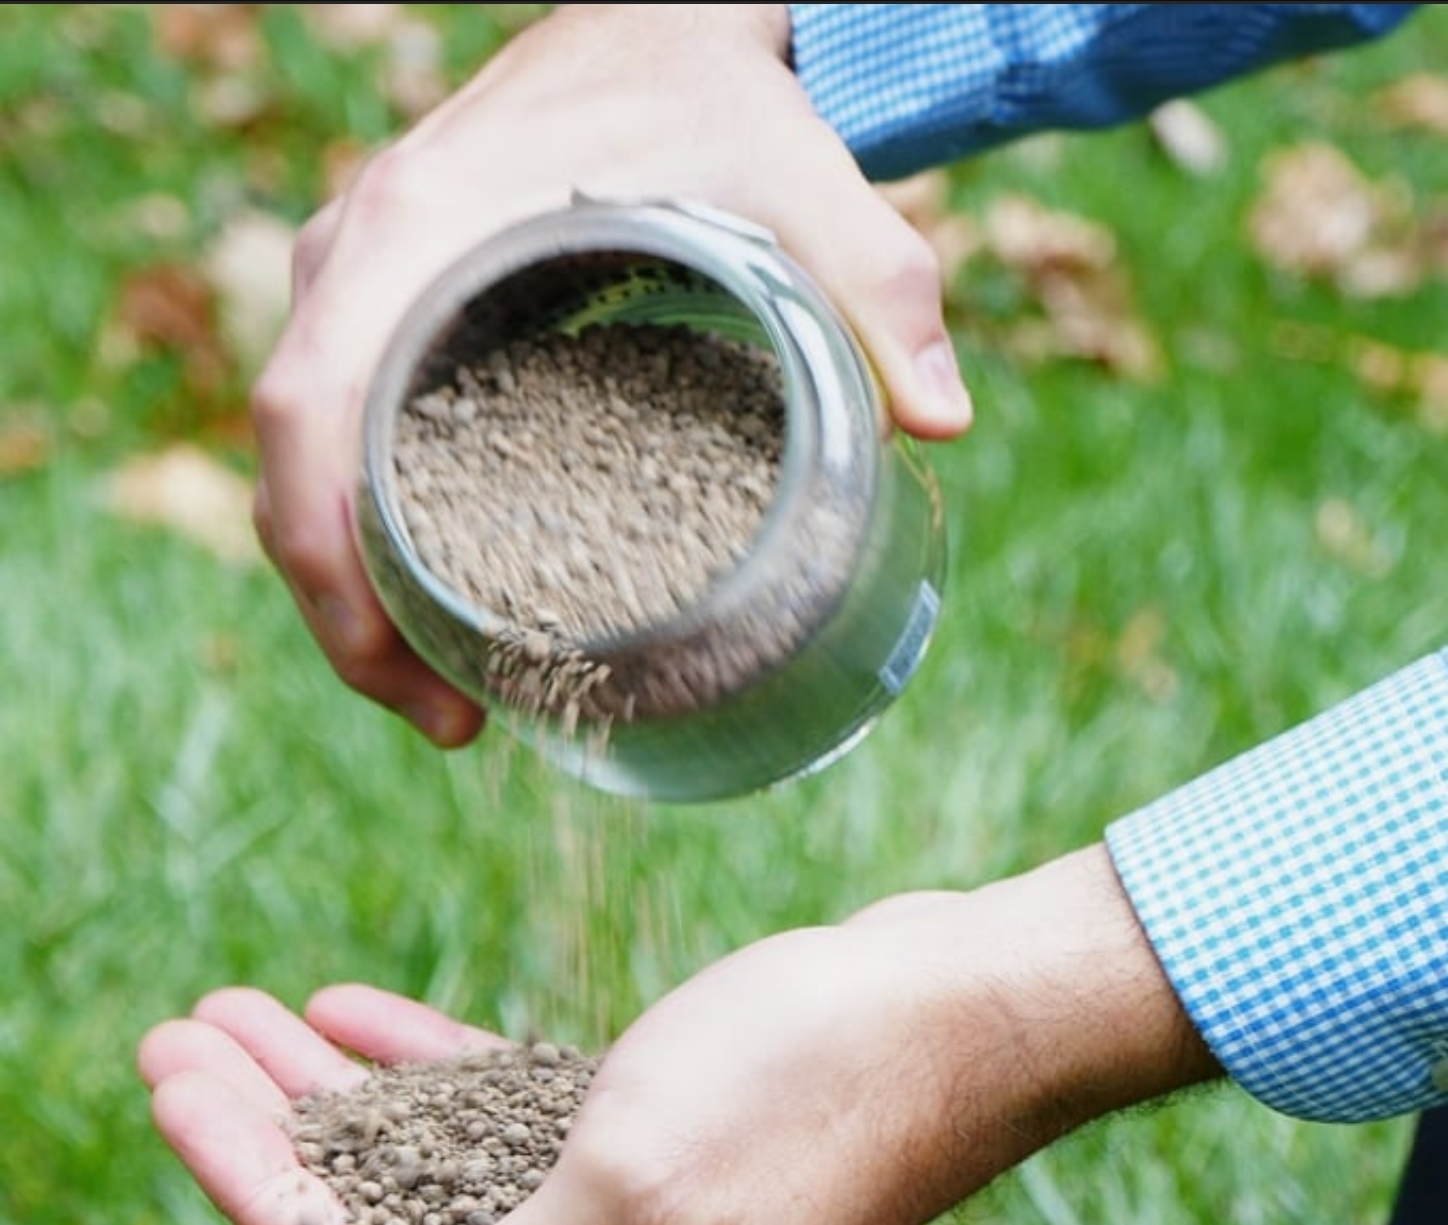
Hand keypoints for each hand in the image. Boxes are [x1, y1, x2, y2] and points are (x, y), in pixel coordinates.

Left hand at [137, 847, 1217, 1224]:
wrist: (965, 1021)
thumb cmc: (813, 1089)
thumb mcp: (637, 1190)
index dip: (255, 1182)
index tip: (168, 1080)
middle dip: (273, 1133)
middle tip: (175, 1033)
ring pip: (436, 1170)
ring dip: (336, 1095)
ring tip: (241, 1010)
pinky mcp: (654, 1166)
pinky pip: (507, 1129)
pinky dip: (433, 1073)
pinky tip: (360, 1016)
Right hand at [251, 2, 973, 745]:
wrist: (663, 19)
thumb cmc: (715, 93)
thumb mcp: (804, 178)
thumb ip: (878, 286)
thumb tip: (945, 422)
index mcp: (423, 232)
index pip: (311, 409)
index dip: (327, 558)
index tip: (399, 676)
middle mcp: (366, 256)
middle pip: (298, 461)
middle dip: (348, 614)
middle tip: (455, 726)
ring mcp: (368, 276)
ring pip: (315, 453)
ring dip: (359, 585)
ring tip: (457, 698)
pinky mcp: (398, 298)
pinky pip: (348, 425)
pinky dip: (380, 527)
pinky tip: (459, 605)